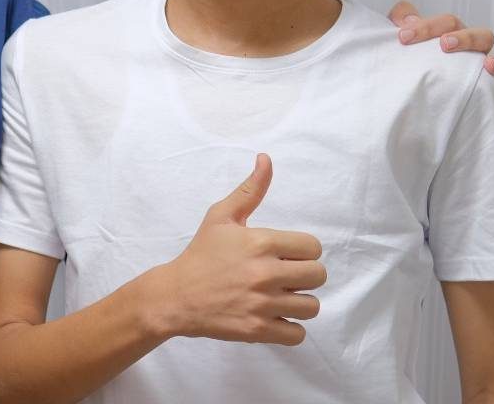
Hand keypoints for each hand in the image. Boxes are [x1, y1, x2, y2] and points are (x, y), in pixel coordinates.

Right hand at [145, 154, 325, 345]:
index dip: (302, 250)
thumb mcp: (221, 216)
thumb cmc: (201, 253)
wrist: (176, 295)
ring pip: (312, 306)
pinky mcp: (258, 330)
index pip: (313, 247)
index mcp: (261, 242)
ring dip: (300, 302)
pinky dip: (291, 328)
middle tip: (285, 275)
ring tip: (281, 297)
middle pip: (318, 275)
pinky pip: (298, 334)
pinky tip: (275, 316)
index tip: (286, 253)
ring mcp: (262, 304)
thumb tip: (266, 159)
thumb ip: (250, 189)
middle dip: (305, 275)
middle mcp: (265, 273)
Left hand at [387, 1, 493, 97]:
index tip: (403, 37)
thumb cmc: (411, 58)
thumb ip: (400, 22)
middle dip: (465, 37)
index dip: (427, 26)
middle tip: (444, 44)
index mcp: (453, 34)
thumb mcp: (402, 39)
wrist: (412, 91)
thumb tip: (406, 21)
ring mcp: (482, 69)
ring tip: (488, 65)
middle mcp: (471, 50)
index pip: (448, 22)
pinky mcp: (487, 90)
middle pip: (480, 35)